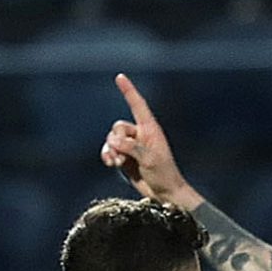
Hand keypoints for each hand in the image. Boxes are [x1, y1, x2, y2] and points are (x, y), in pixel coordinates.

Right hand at [101, 72, 198, 206]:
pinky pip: (110, 151)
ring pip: (112, 140)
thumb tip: (111, 141)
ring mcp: (131, 147)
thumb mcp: (149, 158)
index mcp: (150, 129)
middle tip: (120, 156)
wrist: (163, 193)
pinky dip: (108, 156)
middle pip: (118, 127)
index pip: (137, 105)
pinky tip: (111, 164)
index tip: (120, 77)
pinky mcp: (125, 158)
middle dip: (116, 140)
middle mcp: (139, 135)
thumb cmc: (163, 174)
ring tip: (116, 163)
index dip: (129, 91)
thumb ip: (130, 146)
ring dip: (110, 151)